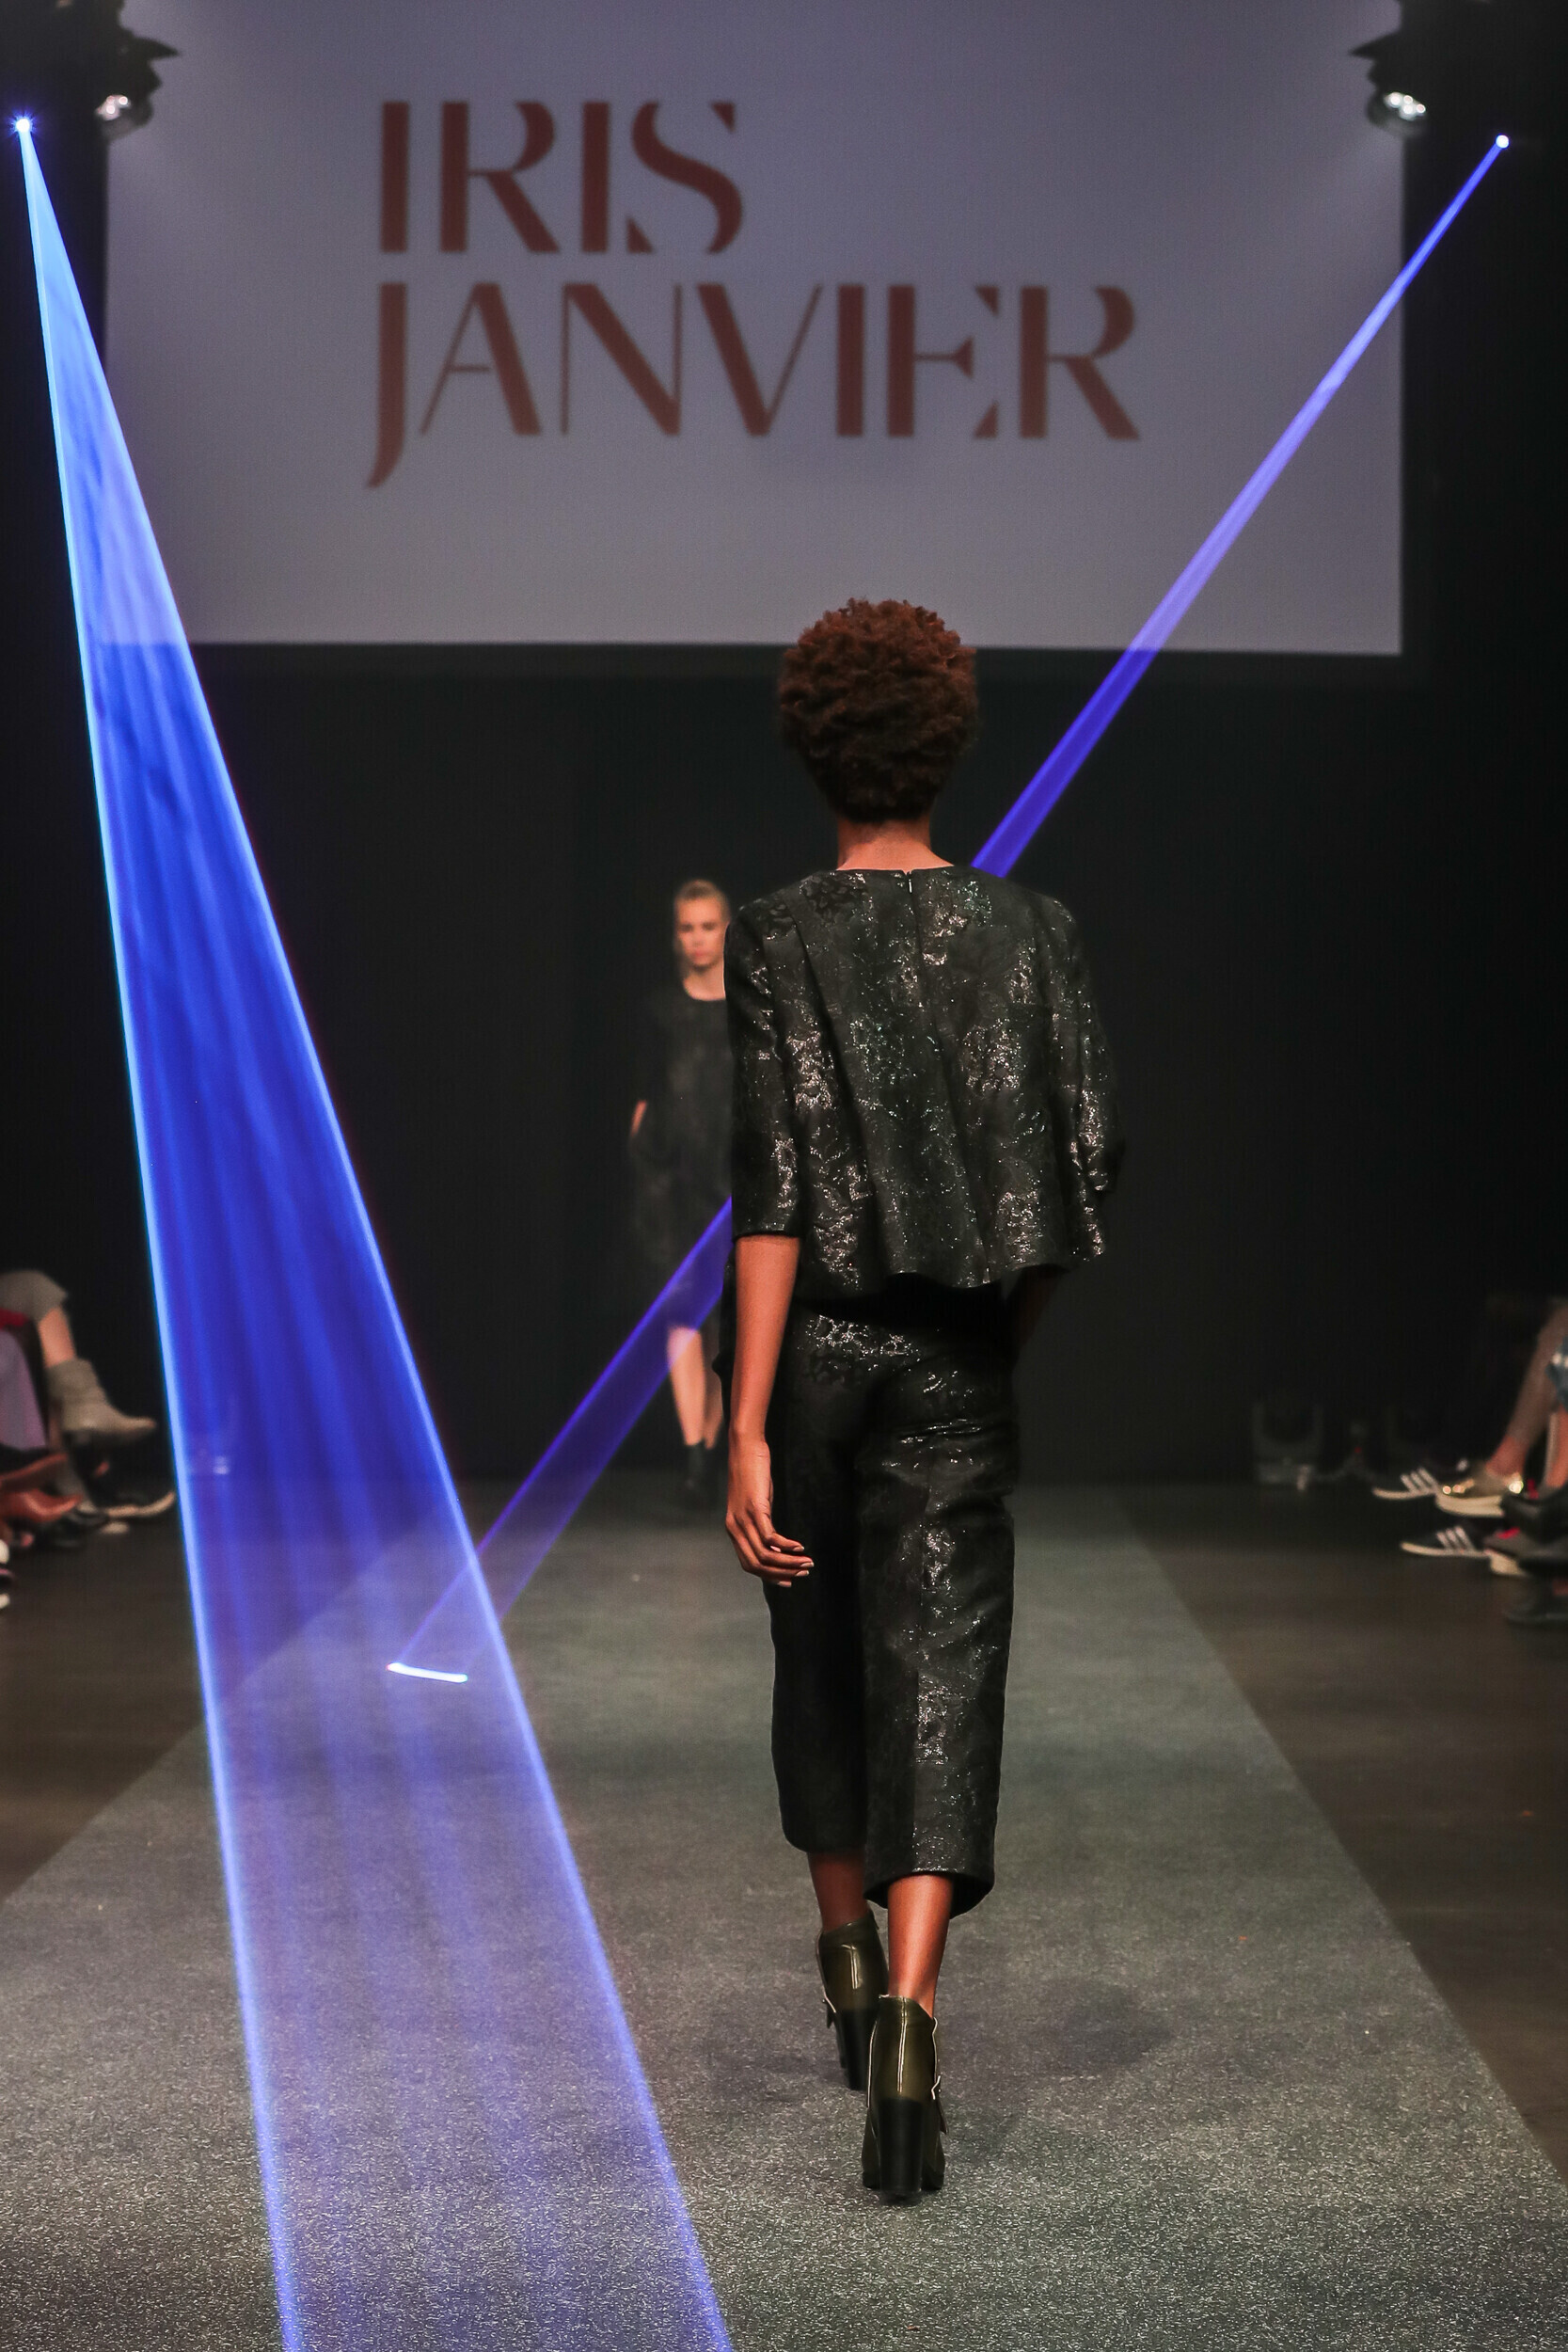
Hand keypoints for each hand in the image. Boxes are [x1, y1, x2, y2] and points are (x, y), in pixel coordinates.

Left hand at [725, 1432, 810, 1583]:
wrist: (745, 1447)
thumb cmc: (752, 1474)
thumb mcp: (755, 1504)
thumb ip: (761, 1525)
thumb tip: (777, 1545)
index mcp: (733, 1530)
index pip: (749, 1565)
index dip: (770, 1576)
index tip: (789, 1580)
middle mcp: (735, 1528)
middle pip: (757, 1565)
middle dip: (782, 1573)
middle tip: (803, 1573)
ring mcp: (743, 1519)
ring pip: (765, 1555)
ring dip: (788, 1562)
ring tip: (807, 1562)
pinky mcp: (755, 1508)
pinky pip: (770, 1537)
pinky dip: (786, 1545)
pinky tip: (800, 1546)